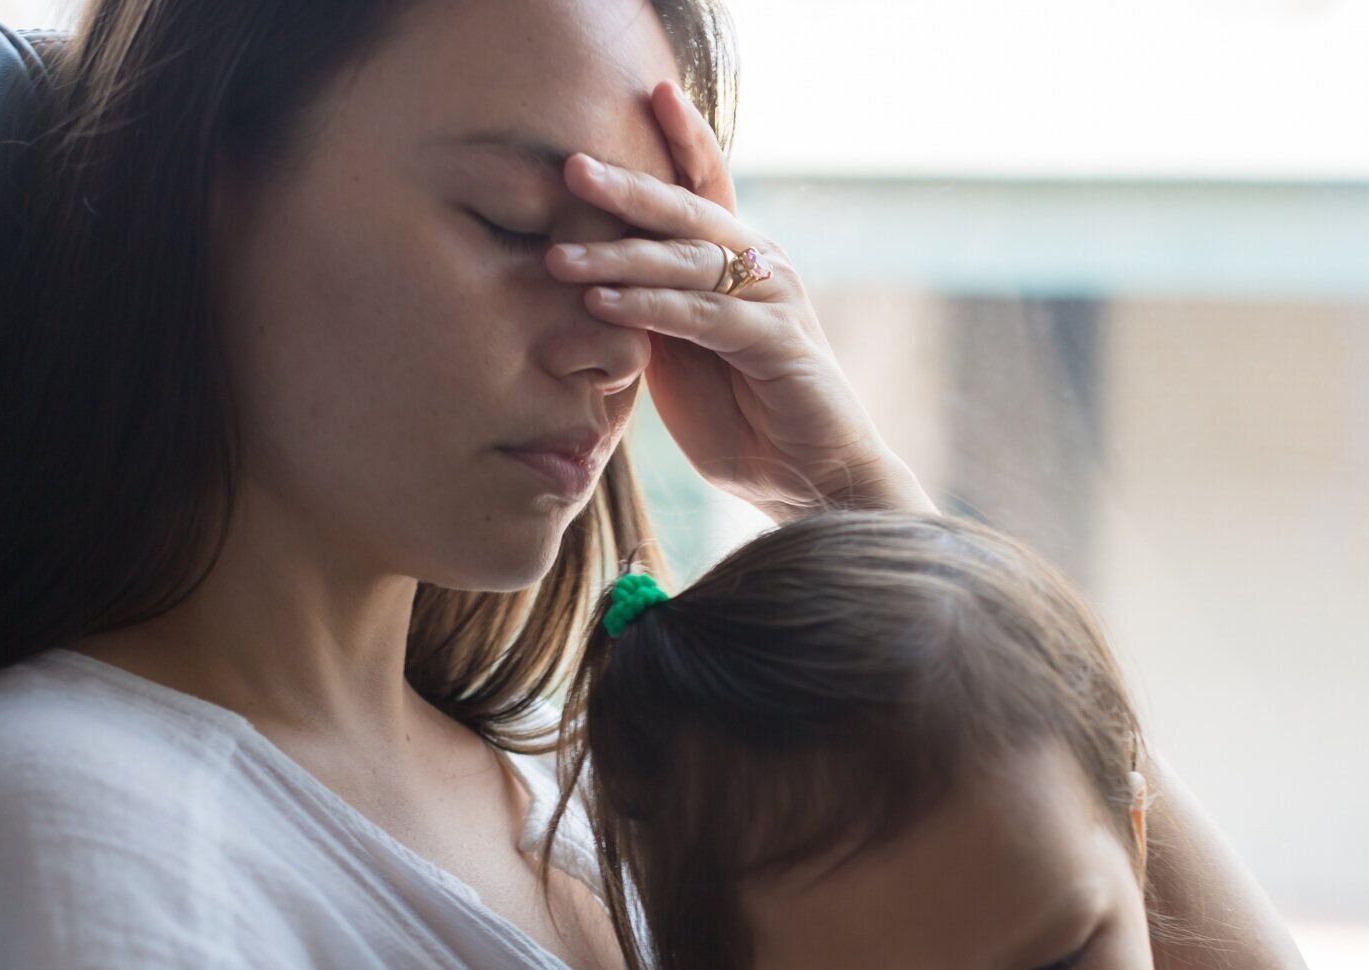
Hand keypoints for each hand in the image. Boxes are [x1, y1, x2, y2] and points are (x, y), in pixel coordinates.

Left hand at [550, 83, 931, 519]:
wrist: (809, 478)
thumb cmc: (744, 421)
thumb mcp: (681, 357)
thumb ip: (650, 313)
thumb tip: (586, 284)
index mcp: (741, 260)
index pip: (708, 186)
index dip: (684, 138)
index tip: (651, 92)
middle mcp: (763, 266)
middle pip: (689, 213)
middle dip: (628, 189)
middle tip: (571, 168)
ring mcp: (774, 301)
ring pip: (689, 262)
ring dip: (620, 258)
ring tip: (558, 258)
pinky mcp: (777, 343)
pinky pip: (701, 315)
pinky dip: (649, 308)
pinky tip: (604, 305)